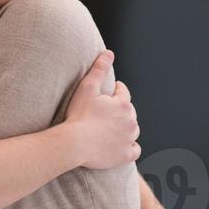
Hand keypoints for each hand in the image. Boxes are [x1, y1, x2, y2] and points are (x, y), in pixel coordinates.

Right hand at [64, 50, 139, 170]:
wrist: (74, 143)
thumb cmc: (78, 115)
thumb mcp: (87, 87)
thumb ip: (99, 69)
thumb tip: (109, 53)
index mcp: (123, 104)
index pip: (123, 92)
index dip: (114, 92)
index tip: (105, 95)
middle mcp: (131, 121)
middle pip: (129, 112)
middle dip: (120, 110)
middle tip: (104, 113)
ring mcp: (129, 139)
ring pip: (133, 130)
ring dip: (125, 128)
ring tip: (110, 128)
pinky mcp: (125, 155)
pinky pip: (134, 150)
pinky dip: (129, 147)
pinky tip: (120, 145)